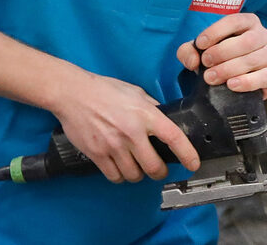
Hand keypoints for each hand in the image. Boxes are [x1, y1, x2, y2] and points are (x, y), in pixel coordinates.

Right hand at [49, 71, 199, 183]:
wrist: (73, 93)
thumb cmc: (104, 90)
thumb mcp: (136, 93)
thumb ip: (151, 107)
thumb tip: (164, 118)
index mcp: (146, 115)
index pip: (174, 137)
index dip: (187, 154)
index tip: (193, 163)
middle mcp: (132, 132)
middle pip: (154, 167)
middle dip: (160, 172)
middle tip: (159, 170)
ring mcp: (113, 145)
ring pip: (134, 175)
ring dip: (139, 175)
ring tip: (137, 167)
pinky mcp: (97, 154)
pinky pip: (114, 176)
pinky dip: (120, 176)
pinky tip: (121, 168)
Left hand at [176, 14, 266, 98]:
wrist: (233, 78)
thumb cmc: (218, 57)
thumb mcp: (200, 50)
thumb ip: (189, 51)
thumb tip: (193, 60)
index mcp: (248, 22)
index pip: (235, 20)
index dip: (217, 31)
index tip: (200, 44)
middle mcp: (264, 35)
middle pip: (247, 41)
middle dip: (222, 53)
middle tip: (206, 64)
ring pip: (254, 59)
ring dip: (230, 69)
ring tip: (212, 78)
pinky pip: (265, 76)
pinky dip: (247, 82)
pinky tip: (231, 85)